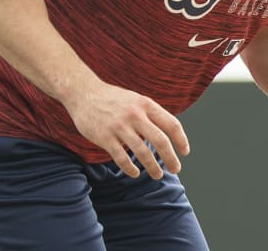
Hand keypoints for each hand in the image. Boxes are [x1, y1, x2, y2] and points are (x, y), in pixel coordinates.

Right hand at [63, 78, 189, 178]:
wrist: (83, 92)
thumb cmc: (112, 98)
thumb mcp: (135, 100)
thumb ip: (150, 114)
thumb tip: (167, 133)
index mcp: (145, 104)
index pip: (171, 124)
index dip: (181, 140)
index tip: (185, 152)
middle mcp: (135, 115)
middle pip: (160, 141)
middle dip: (171, 158)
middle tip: (175, 169)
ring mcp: (119, 127)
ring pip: (142, 152)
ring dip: (153, 167)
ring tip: (158, 175)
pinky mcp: (105, 137)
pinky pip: (121, 158)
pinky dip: (130, 168)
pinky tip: (135, 173)